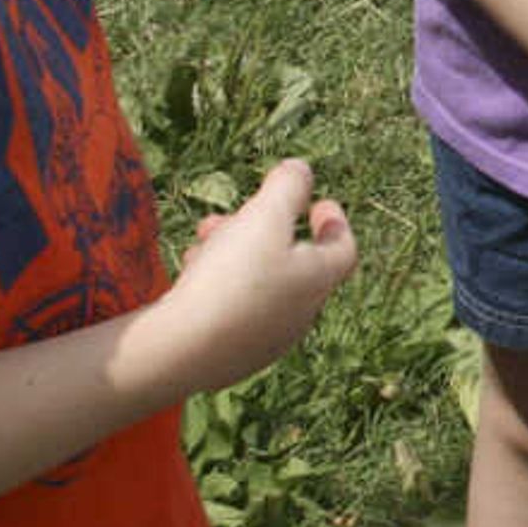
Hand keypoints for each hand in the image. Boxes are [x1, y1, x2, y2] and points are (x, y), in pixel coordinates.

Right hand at [160, 159, 357, 391]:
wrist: (184, 350)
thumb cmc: (233, 277)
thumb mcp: (264, 217)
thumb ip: (288, 188)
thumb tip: (302, 170)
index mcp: (317, 282)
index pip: (343, 249)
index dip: (335, 222)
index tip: (321, 203)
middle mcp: (300, 315)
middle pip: (294, 263)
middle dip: (264, 230)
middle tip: (236, 214)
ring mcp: (267, 340)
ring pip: (260, 283)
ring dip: (235, 253)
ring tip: (204, 238)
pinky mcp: (233, 356)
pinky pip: (235, 309)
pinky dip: (220, 284)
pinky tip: (191, 273)